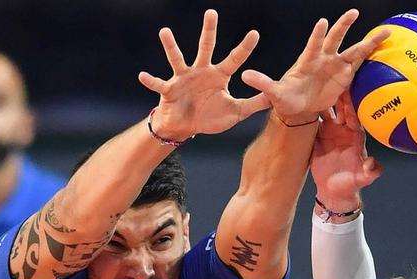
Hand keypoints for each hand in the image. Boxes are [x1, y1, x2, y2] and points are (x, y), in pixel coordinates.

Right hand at [138, 10, 269, 140]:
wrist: (186, 127)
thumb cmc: (210, 117)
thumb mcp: (236, 113)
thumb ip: (254, 105)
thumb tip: (274, 98)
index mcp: (218, 76)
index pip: (234, 59)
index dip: (244, 48)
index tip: (255, 33)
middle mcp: (201, 72)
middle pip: (206, 48)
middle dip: (209, 31)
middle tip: (212, 12)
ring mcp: (184, 79)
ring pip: (178, 59)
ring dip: (171, 46)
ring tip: (165, 32)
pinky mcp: (169, 90)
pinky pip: (159, 84)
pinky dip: (151, 80)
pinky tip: (142, 75)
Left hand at [241, 10, 389, 123]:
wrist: (298, 109)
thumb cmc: (286, 100)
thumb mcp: (274, 93)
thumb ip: (262, 83)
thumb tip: (244, 76)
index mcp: (307, 61)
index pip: (313, 45)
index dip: (318, 35)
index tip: (323, 24)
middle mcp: (323, 59)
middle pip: (335, 40)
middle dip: (343, 27)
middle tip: (352, 13)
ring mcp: (335, 66)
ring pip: (353, 50)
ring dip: (368, 42)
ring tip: (384, 32)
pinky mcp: (345, 75)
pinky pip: (360, 63)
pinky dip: (372, 55)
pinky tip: (386, 46)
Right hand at [311, 90, 381, 213]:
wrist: (334, 193)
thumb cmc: (350, 185)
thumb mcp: (361, 179)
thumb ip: (370, 172)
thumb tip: (373, 165)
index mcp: (355, 136)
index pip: (354, 115)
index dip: (351, 104)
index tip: (347, 92)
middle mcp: (343, 131)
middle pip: (340, 108)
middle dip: (336, 94)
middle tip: (329, 78)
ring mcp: (330, 133)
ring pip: (325, 112)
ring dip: (320, 100)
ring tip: (312, 86)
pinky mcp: (317, 138)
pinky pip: (313, 122)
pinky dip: (308, 113)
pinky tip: (300, 102)